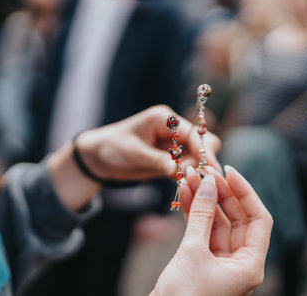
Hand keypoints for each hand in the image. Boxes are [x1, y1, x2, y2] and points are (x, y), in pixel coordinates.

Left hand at [48, 105, 220, 210]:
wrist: (98, 157)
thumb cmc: (112, 147)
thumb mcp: (133, 153)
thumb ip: (156, 160)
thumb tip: (176, 170)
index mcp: (165, 119)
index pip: (194, 133)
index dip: (203, 150)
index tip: (208, 169)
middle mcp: (173, 130)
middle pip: (203, 143)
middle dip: (201, 161)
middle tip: (191, 178)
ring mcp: (173, 145)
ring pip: (197, 158)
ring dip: (194, 171)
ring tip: (182, 183)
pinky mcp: (170, 159)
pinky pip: (187, 168)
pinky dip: (186, 177)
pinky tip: (180, 186)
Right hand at [151, 166, 272, 295]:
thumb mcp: (194, 252)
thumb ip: (203, 216)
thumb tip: (209, 183)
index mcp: (250, 265)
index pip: (259, 219)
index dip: (246, 193)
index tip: (229, 173)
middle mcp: (239, 262)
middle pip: (236, 218)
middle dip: (220, 193)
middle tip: (204, 171)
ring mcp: (219, 261)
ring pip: (216, 222)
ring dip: (203, 199)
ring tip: (189, 177)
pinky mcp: (201, 260)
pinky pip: (201, 230)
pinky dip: (194, 213)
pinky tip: (185, 194)